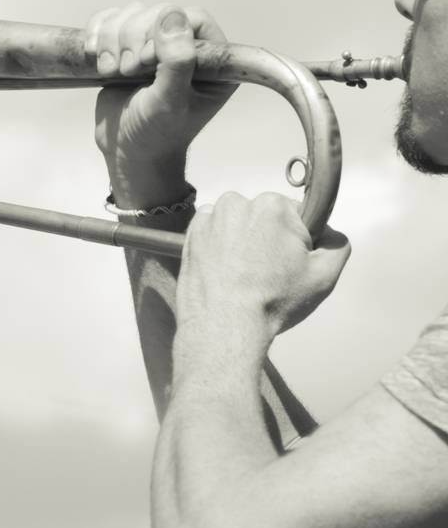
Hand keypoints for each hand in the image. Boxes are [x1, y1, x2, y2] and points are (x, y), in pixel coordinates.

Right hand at [83, 3, 235, 206]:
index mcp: (212, 60)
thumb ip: (178, 62)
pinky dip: (97, 34)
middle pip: (157, 12)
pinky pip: (109, 20)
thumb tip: (172, 17)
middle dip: (134, 38)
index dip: (165, 30)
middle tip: (129, 72)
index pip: (191, 17)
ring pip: (131, 14)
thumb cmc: (156, 135)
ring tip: (112, 71)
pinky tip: (96, 58)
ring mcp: (154, 45)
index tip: (148, 61)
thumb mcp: (171, 102)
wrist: (126, 151)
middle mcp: (186, 47)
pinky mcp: (125, 47)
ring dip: (113, 40)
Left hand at [177, 192, 350, 353]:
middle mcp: (237, 203)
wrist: (223, 324)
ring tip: (244, 274)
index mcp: (273, 205)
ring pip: (238, 223)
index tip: (289, 263)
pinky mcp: (191, 234)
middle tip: (266, 273)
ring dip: (243, 240)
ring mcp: (210, 217)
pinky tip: (225, 270)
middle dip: (269, 239)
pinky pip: (213, 232)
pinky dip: (219, 245)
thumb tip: (330, 233)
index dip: (299, 242)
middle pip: (265, 218)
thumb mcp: (324, 275)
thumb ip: (338, 244)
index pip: (297, 215)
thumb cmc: (273, 300)